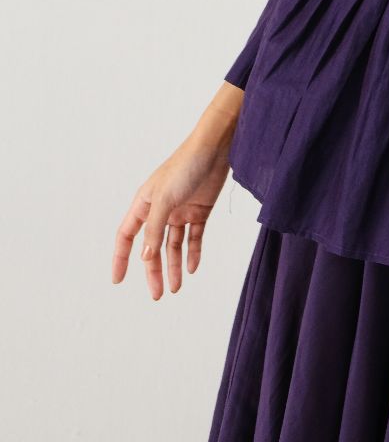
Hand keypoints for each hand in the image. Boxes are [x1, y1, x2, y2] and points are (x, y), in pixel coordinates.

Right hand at [112, 85, 242, 299]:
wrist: (216, 147)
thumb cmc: (186, 165)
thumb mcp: (166, 198)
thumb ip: (154, 228)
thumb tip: (145, 257)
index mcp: (145, 203)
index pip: (127, 235)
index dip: (121, 257)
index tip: (118, 280)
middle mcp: (161, 209)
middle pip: (152, 246)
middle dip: (153, 270)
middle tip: (157, 295)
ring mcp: (181, 210)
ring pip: (173, 245)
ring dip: (174, 266)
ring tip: (176, 288)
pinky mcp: (200, 210)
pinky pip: (194, 237)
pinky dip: (193, 252)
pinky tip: (192, 268)